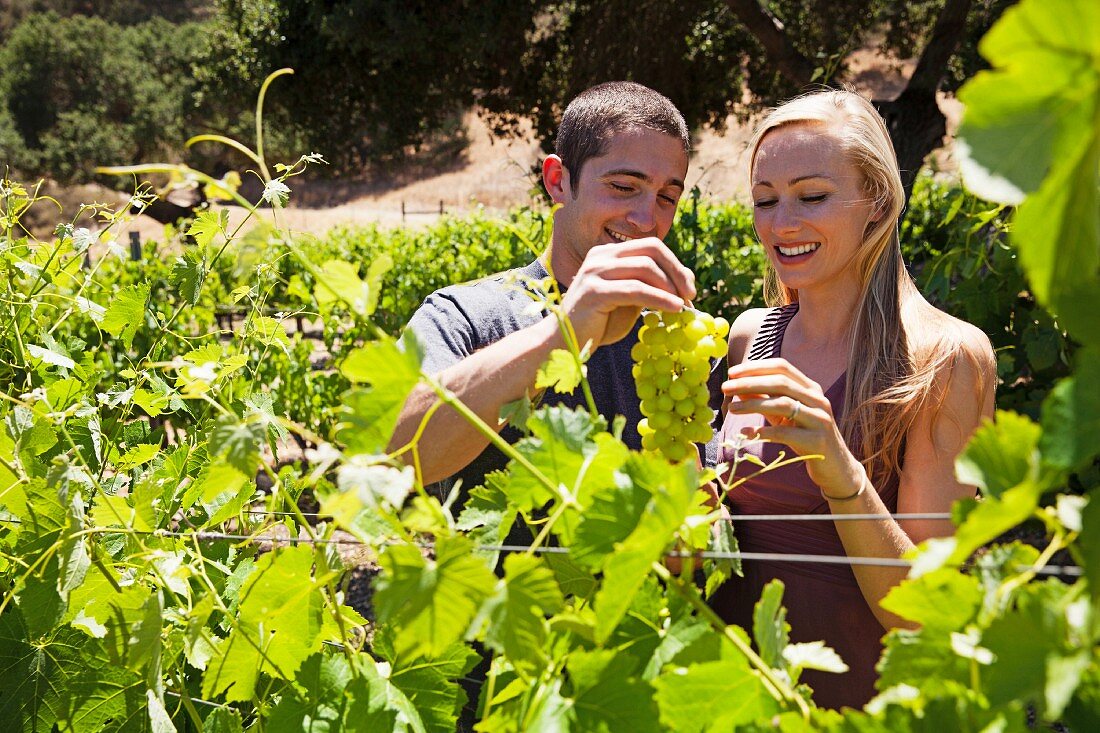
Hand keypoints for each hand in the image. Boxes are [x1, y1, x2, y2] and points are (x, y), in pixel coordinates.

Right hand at [560, 238, 694, 349]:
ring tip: (683, 305)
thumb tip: (684, 282)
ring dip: (670, 287)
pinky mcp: (595, 291)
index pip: (650, 246)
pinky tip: (674, 309)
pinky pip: (636, 290)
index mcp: (608, 253)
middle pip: (651, 250)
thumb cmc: (598, 323)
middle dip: (677, 271)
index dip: (675, 264)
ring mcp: (595, 271)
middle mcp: (600, 256)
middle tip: (691, 294)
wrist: (565, 342)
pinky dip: (660, 299)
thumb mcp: (628, 300)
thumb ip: (649, 287)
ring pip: (645, 268)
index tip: (689, 287)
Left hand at [722, 358, 864, 496]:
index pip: (782, 367)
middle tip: (725, 388)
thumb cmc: (805, 437)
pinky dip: (763, 432)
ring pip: (783, 404)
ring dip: (753, 405)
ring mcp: (820, 419)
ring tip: (731, 409)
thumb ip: (764, 400)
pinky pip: (786, 433)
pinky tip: (746, 434)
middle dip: (750, 383)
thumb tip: (738, 388)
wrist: (835, 467)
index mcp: (810, 388)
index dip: (756, 367)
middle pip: (781, 383)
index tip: (732, 372)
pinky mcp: (817, 441)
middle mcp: (818, 400)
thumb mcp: (783, 416)